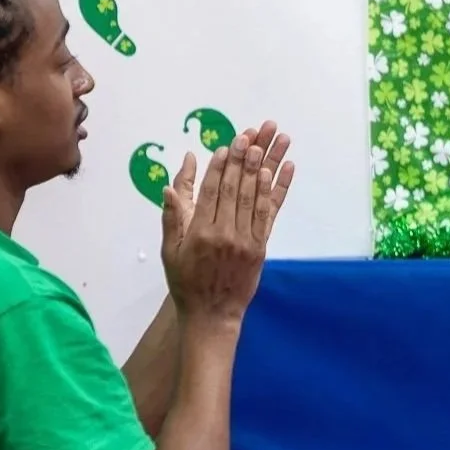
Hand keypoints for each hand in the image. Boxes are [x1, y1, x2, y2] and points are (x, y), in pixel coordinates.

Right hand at [160, 122, 295, 322]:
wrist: (213, 314)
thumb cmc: (186, 281)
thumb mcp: (170, 250)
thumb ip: (171, 216)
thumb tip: (169, 186)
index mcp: (200, 232)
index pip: (212, 191)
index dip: (221, 166)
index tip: (228, 145)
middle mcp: (225, 234)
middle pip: (236, 188)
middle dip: (244, 158)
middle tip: (251, 134)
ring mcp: (246, 241)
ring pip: (255, 197)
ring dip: (264, 166)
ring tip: (271, 142)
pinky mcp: (261, 247)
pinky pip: (270, 214)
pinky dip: (276, 190)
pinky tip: (281, 170)